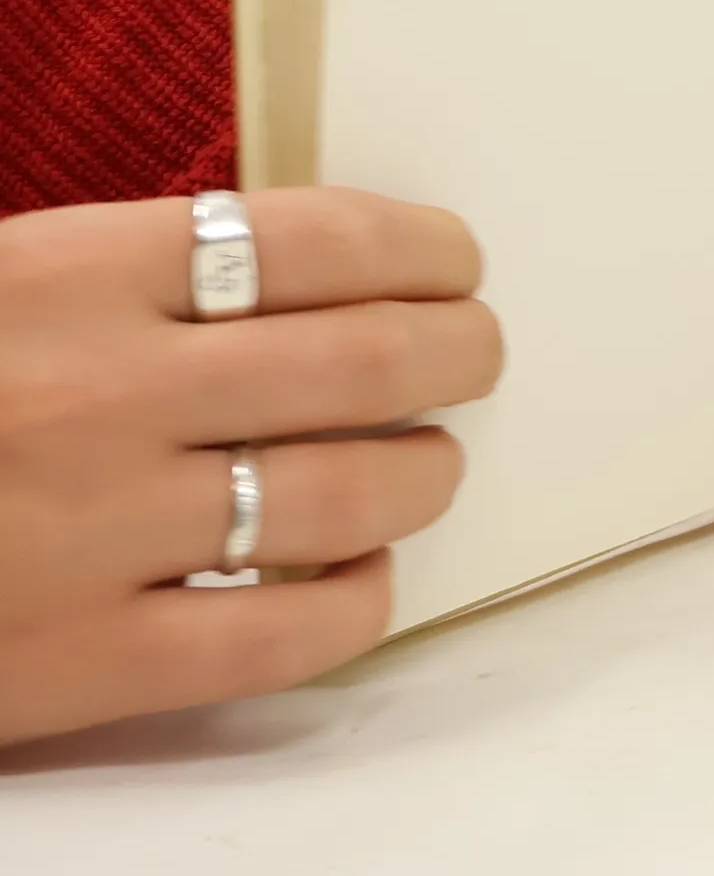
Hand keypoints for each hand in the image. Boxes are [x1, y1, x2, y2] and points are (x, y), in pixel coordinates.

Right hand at [0, 188, 501, 747]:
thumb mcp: (6, 282)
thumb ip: (141, 269)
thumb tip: (320, 270)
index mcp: (73, 271)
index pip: (320, 237)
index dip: (423, 247)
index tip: (459, 260)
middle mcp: (102, 392)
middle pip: (366, 359)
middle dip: (460, 349)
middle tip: (479, 353)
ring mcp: (94, 533)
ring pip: (349, 491)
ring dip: (428, 471)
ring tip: (431, 460)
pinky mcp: (78, 663)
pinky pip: (281, 636)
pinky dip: (358, 599)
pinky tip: (366, 570)